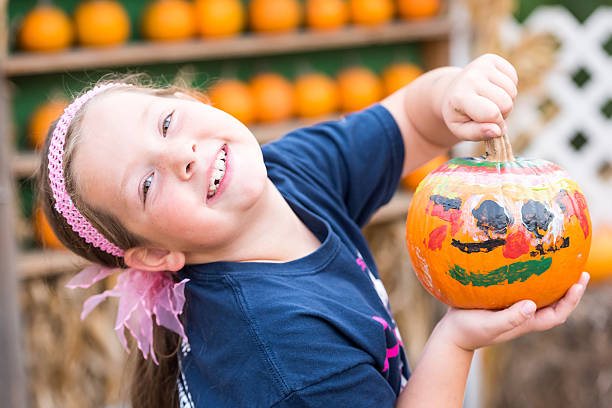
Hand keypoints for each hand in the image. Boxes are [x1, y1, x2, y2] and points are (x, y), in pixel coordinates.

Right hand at [435, 272, 589, 350]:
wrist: (450, 334)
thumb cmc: (468, 331)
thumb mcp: (489, 325)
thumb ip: (510, 318)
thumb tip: (532, 305)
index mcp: (525, 323)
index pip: (557, 314)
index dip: (571, 300)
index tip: (578, 283)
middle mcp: (523, 315)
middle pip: (554, 304)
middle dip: (569, 289)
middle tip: (579, 270)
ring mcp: (512, 308)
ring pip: (539, 295)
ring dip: (552, 282)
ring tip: (558, 263)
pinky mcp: (500, 299)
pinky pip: (521, 287)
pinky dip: (528, 276)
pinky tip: (524, 261)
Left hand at [441, 53, 517, 141]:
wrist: (451, 91)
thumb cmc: (458, 114)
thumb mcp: (461, 130)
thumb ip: (477, 133)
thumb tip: (497, 131)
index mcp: (460, 97)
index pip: (492, 113)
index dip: (497, 125)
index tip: (491, 127)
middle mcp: (471, 78)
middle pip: (506, 103)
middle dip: (502, 114)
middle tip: (488, 114)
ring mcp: (481, 66)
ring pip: (512, 92)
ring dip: (505, 101)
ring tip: (490, 102)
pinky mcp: (491, 58)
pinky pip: (514, 78)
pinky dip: (508, 88)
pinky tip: (493, 89)